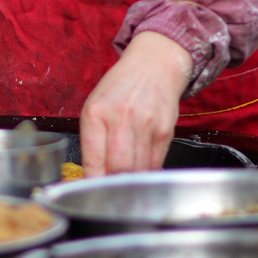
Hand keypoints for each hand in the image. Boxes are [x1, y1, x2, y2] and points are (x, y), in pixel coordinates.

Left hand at [79, 31, 193, 176]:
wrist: (154, 65)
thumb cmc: (120, 87)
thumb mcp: (95, 105)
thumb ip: (92, 140)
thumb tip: (94, 175)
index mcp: (96, 113)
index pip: (94, 160)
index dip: (93, 182)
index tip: (91, 192)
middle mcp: (121, 118)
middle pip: (119, 169)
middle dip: (113, 185)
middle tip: (110, 189)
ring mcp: (146, 125)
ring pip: (138, 170)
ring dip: (131, 181)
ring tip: (125, 180)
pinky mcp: (165, 132)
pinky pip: (155, 164)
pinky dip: (146, 172)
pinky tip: (140, 169)